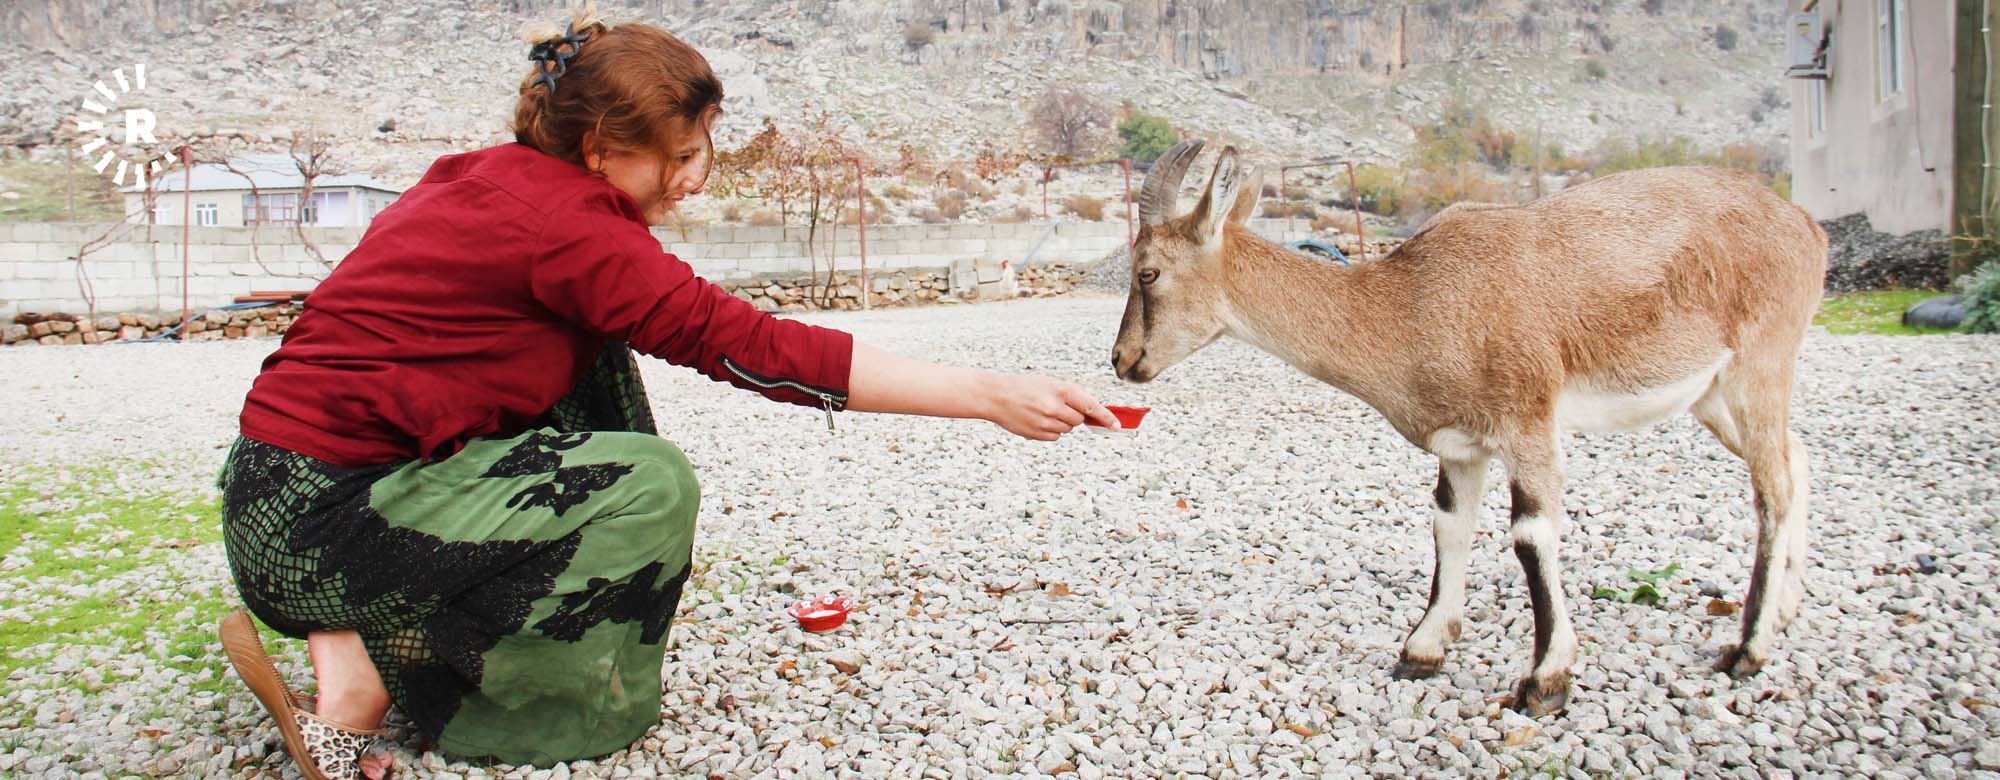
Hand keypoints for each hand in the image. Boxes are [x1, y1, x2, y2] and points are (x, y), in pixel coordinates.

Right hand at [984, 374, 1119, 440]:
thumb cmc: (1023, 387)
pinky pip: (1055, 437)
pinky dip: (1051, 431)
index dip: (1106, 417)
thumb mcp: (1049, 383)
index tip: (1116, 425)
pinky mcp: (1037, 434)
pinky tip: (1037, 420)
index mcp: (1060, 390)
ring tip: (1043, 411)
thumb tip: (1090, 409)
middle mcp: (1054, 407)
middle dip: (1075, 416)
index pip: (1090, 406)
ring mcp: (1045, 422)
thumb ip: (1070, 395)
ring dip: (1062, 423)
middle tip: (1059, 407)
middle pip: (1079, 420)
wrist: (996, 396)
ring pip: (1067, 429)